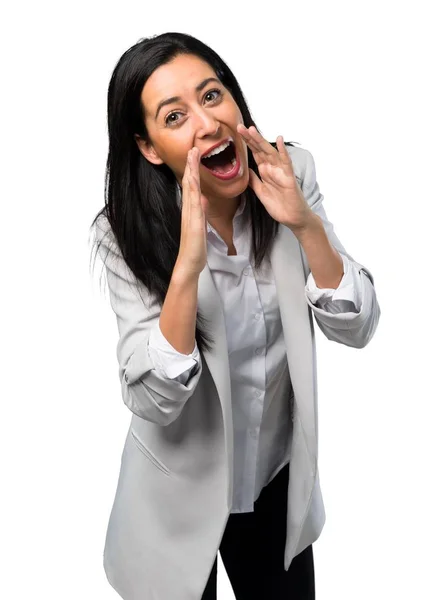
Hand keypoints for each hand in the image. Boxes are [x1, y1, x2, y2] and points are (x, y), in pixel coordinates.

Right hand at [175, 147, 209, 277]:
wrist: (189, 262)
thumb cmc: (195, 246)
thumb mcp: (201, 225)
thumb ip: (201, 211)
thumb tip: (203, 199)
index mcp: (191, 210)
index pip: (192, 185)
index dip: (193, 170)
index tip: (194, 155)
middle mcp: (188, 210)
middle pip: (189, 183)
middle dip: (190, 165)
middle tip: (192, 149)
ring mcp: (190, 216)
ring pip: (189, 190)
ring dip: (191, 173)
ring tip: (192, 158)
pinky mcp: (193, 224)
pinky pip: (193, 205)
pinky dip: (193, 192)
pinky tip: (194, 182)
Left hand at [237, 125, 314, 230]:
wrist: (292, 218)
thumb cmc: (279, 206)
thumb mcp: (261, 193)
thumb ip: (254, 181)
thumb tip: (245, 169)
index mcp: (265, 172)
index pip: (254, 154)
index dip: (246, 144)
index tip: (237, 133)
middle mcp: (272, 169)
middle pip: (260, 150)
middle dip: (250, 139)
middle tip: (239, 126)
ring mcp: (281, 171)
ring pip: (270, 153)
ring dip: (261, 141)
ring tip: (252, 130)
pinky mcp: (288, 177)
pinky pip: (286, 162)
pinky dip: (282, 151)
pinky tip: (279, 140)